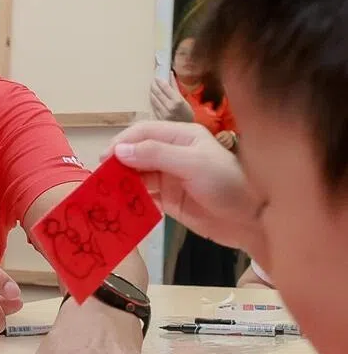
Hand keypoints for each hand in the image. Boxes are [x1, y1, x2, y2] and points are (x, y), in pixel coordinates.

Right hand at [110, 121, 262, 252]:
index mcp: (181, 137)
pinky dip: (131, 200)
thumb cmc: (228, 185)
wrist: (252, 221)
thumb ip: (156, 155)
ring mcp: (170, 178)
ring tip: (106, 195)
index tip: (105, 160)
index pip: (142, 132)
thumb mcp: (193, 164)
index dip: (122, 143)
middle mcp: (173, 154)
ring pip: (137, 176)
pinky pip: (143, 196)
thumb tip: (119, 151)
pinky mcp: (169, 200)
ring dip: (122, 183)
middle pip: (136, 154)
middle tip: (101, 180)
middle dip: (118, 164)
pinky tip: (121, 207)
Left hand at [149, 77, 194, 122]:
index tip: (157, 77)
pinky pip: (153, 106)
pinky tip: (152, 96)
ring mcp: (163, 114)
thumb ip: (175, 87)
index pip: (165, 87)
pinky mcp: (158, 118)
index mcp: (178, 101)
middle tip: (153, 81)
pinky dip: (152, 100)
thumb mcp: (184, 100)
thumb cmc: (187, 114)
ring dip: (151, 92)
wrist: (186, 129)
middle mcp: (169, 107)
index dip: (160, 81)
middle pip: (157, 93)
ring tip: (152, 87)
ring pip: (153, 99)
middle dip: (154, 85)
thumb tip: (170, 75)